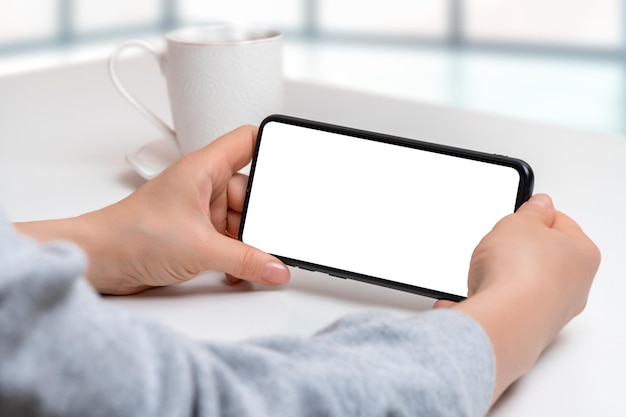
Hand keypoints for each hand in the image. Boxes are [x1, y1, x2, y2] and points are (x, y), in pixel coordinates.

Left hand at [16, 126, 289, 293]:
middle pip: (252, 192)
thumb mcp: (200, 248)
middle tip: (268, 238)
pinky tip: (234, 269)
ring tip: (248, 260)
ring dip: (247, 243)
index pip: (247, 142)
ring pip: (242, 221)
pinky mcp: (197, 235)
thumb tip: (277, 268)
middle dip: (260, 218)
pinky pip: (229, 240)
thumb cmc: (130, 235)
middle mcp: (204, 186)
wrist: (100, 261)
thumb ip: (245, 260)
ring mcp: (201, 211)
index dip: (272, 148)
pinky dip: (236, 255)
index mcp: (204, 169)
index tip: (295, 165)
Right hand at [439, 194, 599, 402]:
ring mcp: (552, 310)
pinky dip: (489, 298)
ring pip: (521, 283)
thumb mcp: (520, 221)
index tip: (518, 216)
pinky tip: (477, 294)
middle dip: (515, 249)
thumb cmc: (520, 273)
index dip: (533, 217)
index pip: (559, 224)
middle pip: (540, 256)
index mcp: (583, 254)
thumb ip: (532, 210)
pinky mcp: (527, 328)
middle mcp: (574, 286)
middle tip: (498, 244)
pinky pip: (504, 305)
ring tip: (484, 273)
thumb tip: (540, 205)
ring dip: (500, 276)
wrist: (504, 321)